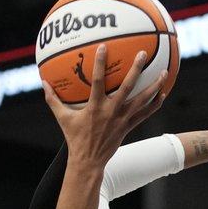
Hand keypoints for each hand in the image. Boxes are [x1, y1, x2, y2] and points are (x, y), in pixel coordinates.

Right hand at [42, 44, 166, 168]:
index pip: (98, 81)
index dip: (100, 63)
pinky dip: (155, 104)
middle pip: (127, 87)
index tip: (104, 47)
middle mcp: (111, 111)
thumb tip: (43, 82)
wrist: (88, 161)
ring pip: (142, 100)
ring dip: (154, 86)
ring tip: (165, 72)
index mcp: (95, 107)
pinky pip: (145, 114)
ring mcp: (122, 119)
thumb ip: (53, 99)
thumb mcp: (62, 118)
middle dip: (136, 69)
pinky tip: (163, 94)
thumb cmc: (74, 138)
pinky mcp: (128, 126)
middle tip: (144, 54)